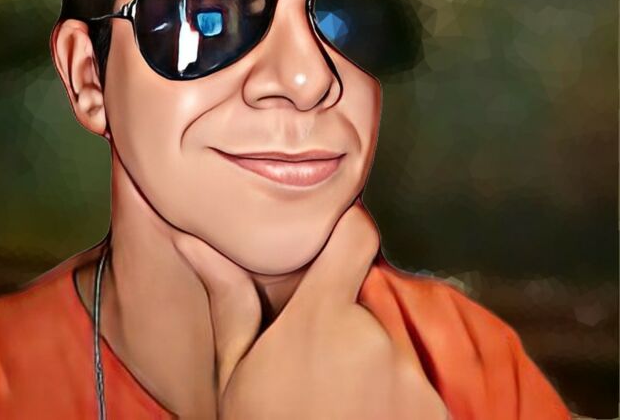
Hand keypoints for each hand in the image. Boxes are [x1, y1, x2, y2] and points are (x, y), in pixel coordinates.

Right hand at [176, 202, 448, 419]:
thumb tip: (193, 240)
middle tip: (327, 354)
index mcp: (323, 316)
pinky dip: (400, 391)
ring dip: (377, 354)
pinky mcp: (437, 410)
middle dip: (355, 311)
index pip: (357, 236)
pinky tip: (369, 414)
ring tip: (346, 393)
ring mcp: (411, 375)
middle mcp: (375, 336)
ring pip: (397, 337)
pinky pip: (419, 378)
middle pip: (376, 294)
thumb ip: (230, 302)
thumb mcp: (236, 375)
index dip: (351, 228)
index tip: (340, 238)